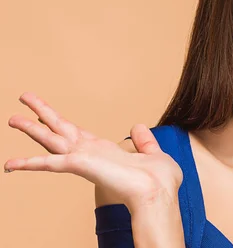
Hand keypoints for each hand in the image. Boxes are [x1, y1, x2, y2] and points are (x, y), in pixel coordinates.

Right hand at [4, 92, 182, 209]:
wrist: (159, 193)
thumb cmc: (158, 181)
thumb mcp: (152, 153)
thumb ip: (143, 141)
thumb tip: (138, 127)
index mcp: (103, 150)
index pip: (76, 132)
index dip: (59, 121)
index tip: (44, 111)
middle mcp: (90, 154)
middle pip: (59, 129)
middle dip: (41, 114)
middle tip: (23, 97)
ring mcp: (84, 159)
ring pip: (51, 140)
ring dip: (31, 129)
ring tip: (11, 118)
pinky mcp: (82, 166)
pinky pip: (51, 163)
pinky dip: (30, 163)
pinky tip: (11, 163)